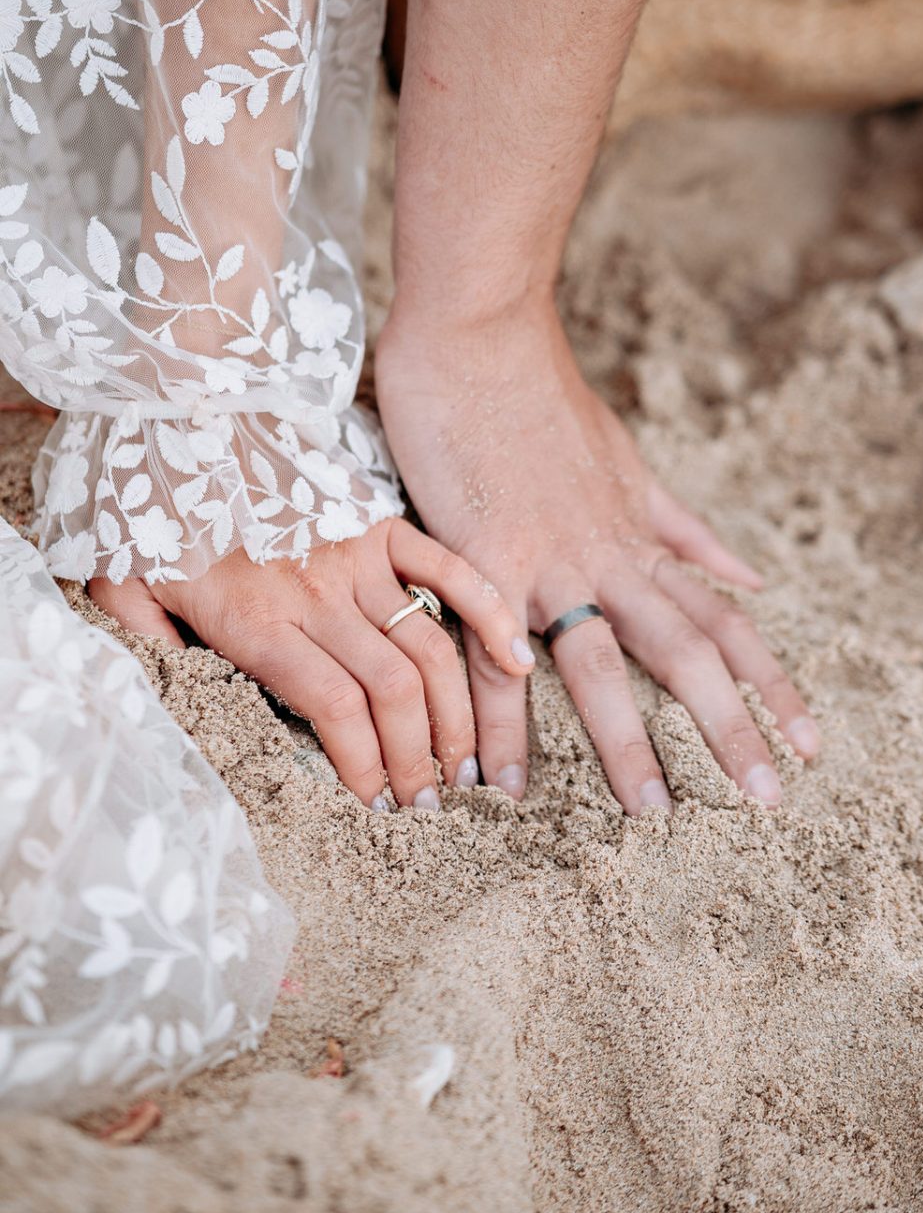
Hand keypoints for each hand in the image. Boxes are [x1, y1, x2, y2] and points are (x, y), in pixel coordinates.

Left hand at [89, 517, 533, 809]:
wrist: (187, 409)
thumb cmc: (151, 501)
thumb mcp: (118, 580)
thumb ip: (141, 644)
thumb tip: (164, 700)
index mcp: (256, 619)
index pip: (337, 709)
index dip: (367, 765)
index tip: (376, 803)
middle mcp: (317, 593)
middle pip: (391, 692)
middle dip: (417, 759)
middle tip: (428, 803)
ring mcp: (358, 555)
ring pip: (427, 648)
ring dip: (453, 716)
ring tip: (461, 767)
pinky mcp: (381, 523)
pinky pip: (449, 572)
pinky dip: (487, 615)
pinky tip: (514, 664)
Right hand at [375, 302, 819, 813]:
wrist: (478, 328)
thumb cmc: (539, 392)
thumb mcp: (629, 461)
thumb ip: (682, 527)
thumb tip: (748, 576)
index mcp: (641, 535)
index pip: (725, 619)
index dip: (772, 681)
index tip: (810, 740)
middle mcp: (610, 552)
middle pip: (688, 650)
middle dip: (732, 724)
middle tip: (770, 796)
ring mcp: (550, 556)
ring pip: (603, 661)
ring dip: (626, 740)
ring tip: (651, 811)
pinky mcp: (484, 552)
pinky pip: (493, 652)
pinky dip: (500, 717)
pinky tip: (506, 773)